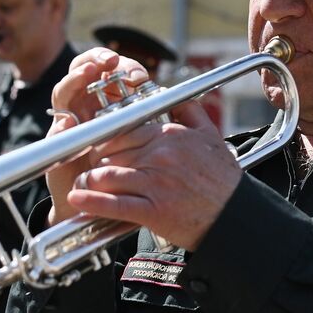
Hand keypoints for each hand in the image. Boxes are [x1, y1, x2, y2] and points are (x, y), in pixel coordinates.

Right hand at [45, 47, 150, 224]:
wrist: (105, 212)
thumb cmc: (134, 175)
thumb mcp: (153, 147)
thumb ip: (163, 122)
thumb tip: (180, 99)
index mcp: (111, 104)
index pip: (111, 71)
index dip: (122, 64)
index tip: (138, 70)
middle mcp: (88, 108)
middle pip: (85, 71)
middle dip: (96, 61)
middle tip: (111, 61)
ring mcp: (70, 125)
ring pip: (65, 92)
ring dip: (75, 79)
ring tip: (88, 72)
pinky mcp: (57, 146)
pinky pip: (56, 131)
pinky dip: (62, 124)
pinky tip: (69, 118)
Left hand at [65, 100, 241, 250]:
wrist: (235, 215)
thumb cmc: (222, 180)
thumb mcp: (211, 137)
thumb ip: (190, 112)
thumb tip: (175, 96)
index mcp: (170, 136)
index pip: (123, 130)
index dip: (106, 140)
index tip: (100, 148)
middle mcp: (161, 156)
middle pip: (110, 152)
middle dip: (95, 161)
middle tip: (88, 167)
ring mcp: (156, 183)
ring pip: (106, 175)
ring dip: (88, 181)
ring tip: (81, 185)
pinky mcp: (154, 211)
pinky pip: (115, 204)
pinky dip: (92, 202)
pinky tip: (77, 200)